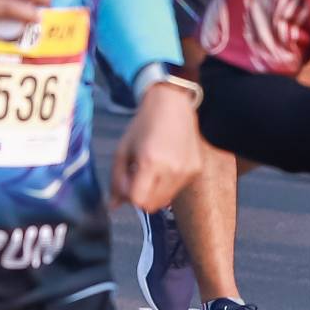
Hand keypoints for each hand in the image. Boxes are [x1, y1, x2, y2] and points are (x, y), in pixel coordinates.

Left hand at [111, 81, 203, 212]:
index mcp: (151, 162)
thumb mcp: (122, 149)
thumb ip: (116, 179)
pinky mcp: (195, 170)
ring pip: (164, 201)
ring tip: (149, 170)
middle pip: (151, 206)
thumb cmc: (142, 124)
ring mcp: (187, 172)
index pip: (138, 200)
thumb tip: (113, 206)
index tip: (126, 179)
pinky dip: (165, 185)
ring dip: (152, 192)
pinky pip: (175, 190)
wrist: (172, 104)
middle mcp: (173, 170)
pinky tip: (163, 165)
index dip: (128, 195)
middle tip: (135, 176)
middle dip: (139, 196)